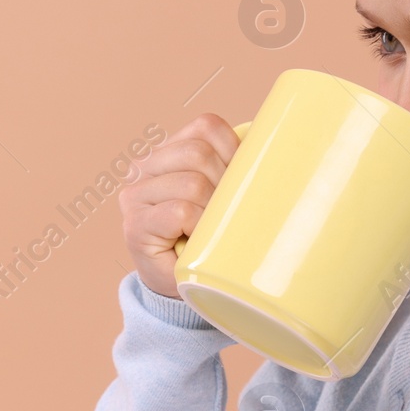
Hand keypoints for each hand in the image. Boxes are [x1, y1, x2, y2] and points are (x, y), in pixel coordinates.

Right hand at [118, 113, 241, 298]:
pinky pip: (180, 212)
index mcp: (168, 151)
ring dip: (212, 211)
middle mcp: (144, 168)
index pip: (206, 126)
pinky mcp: (135, 225)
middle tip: (225, 214)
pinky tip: (197, 240)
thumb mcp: (222, 192)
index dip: (233, 151)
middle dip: (224, 184)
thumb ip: (232, 165)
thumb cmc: (208, 236)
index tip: (238, 183)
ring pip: (192, 183)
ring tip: (211, 229)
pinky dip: (198, 227)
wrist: (184, 284)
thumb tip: (274, 144)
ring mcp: (135, 196)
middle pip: (199, 154)